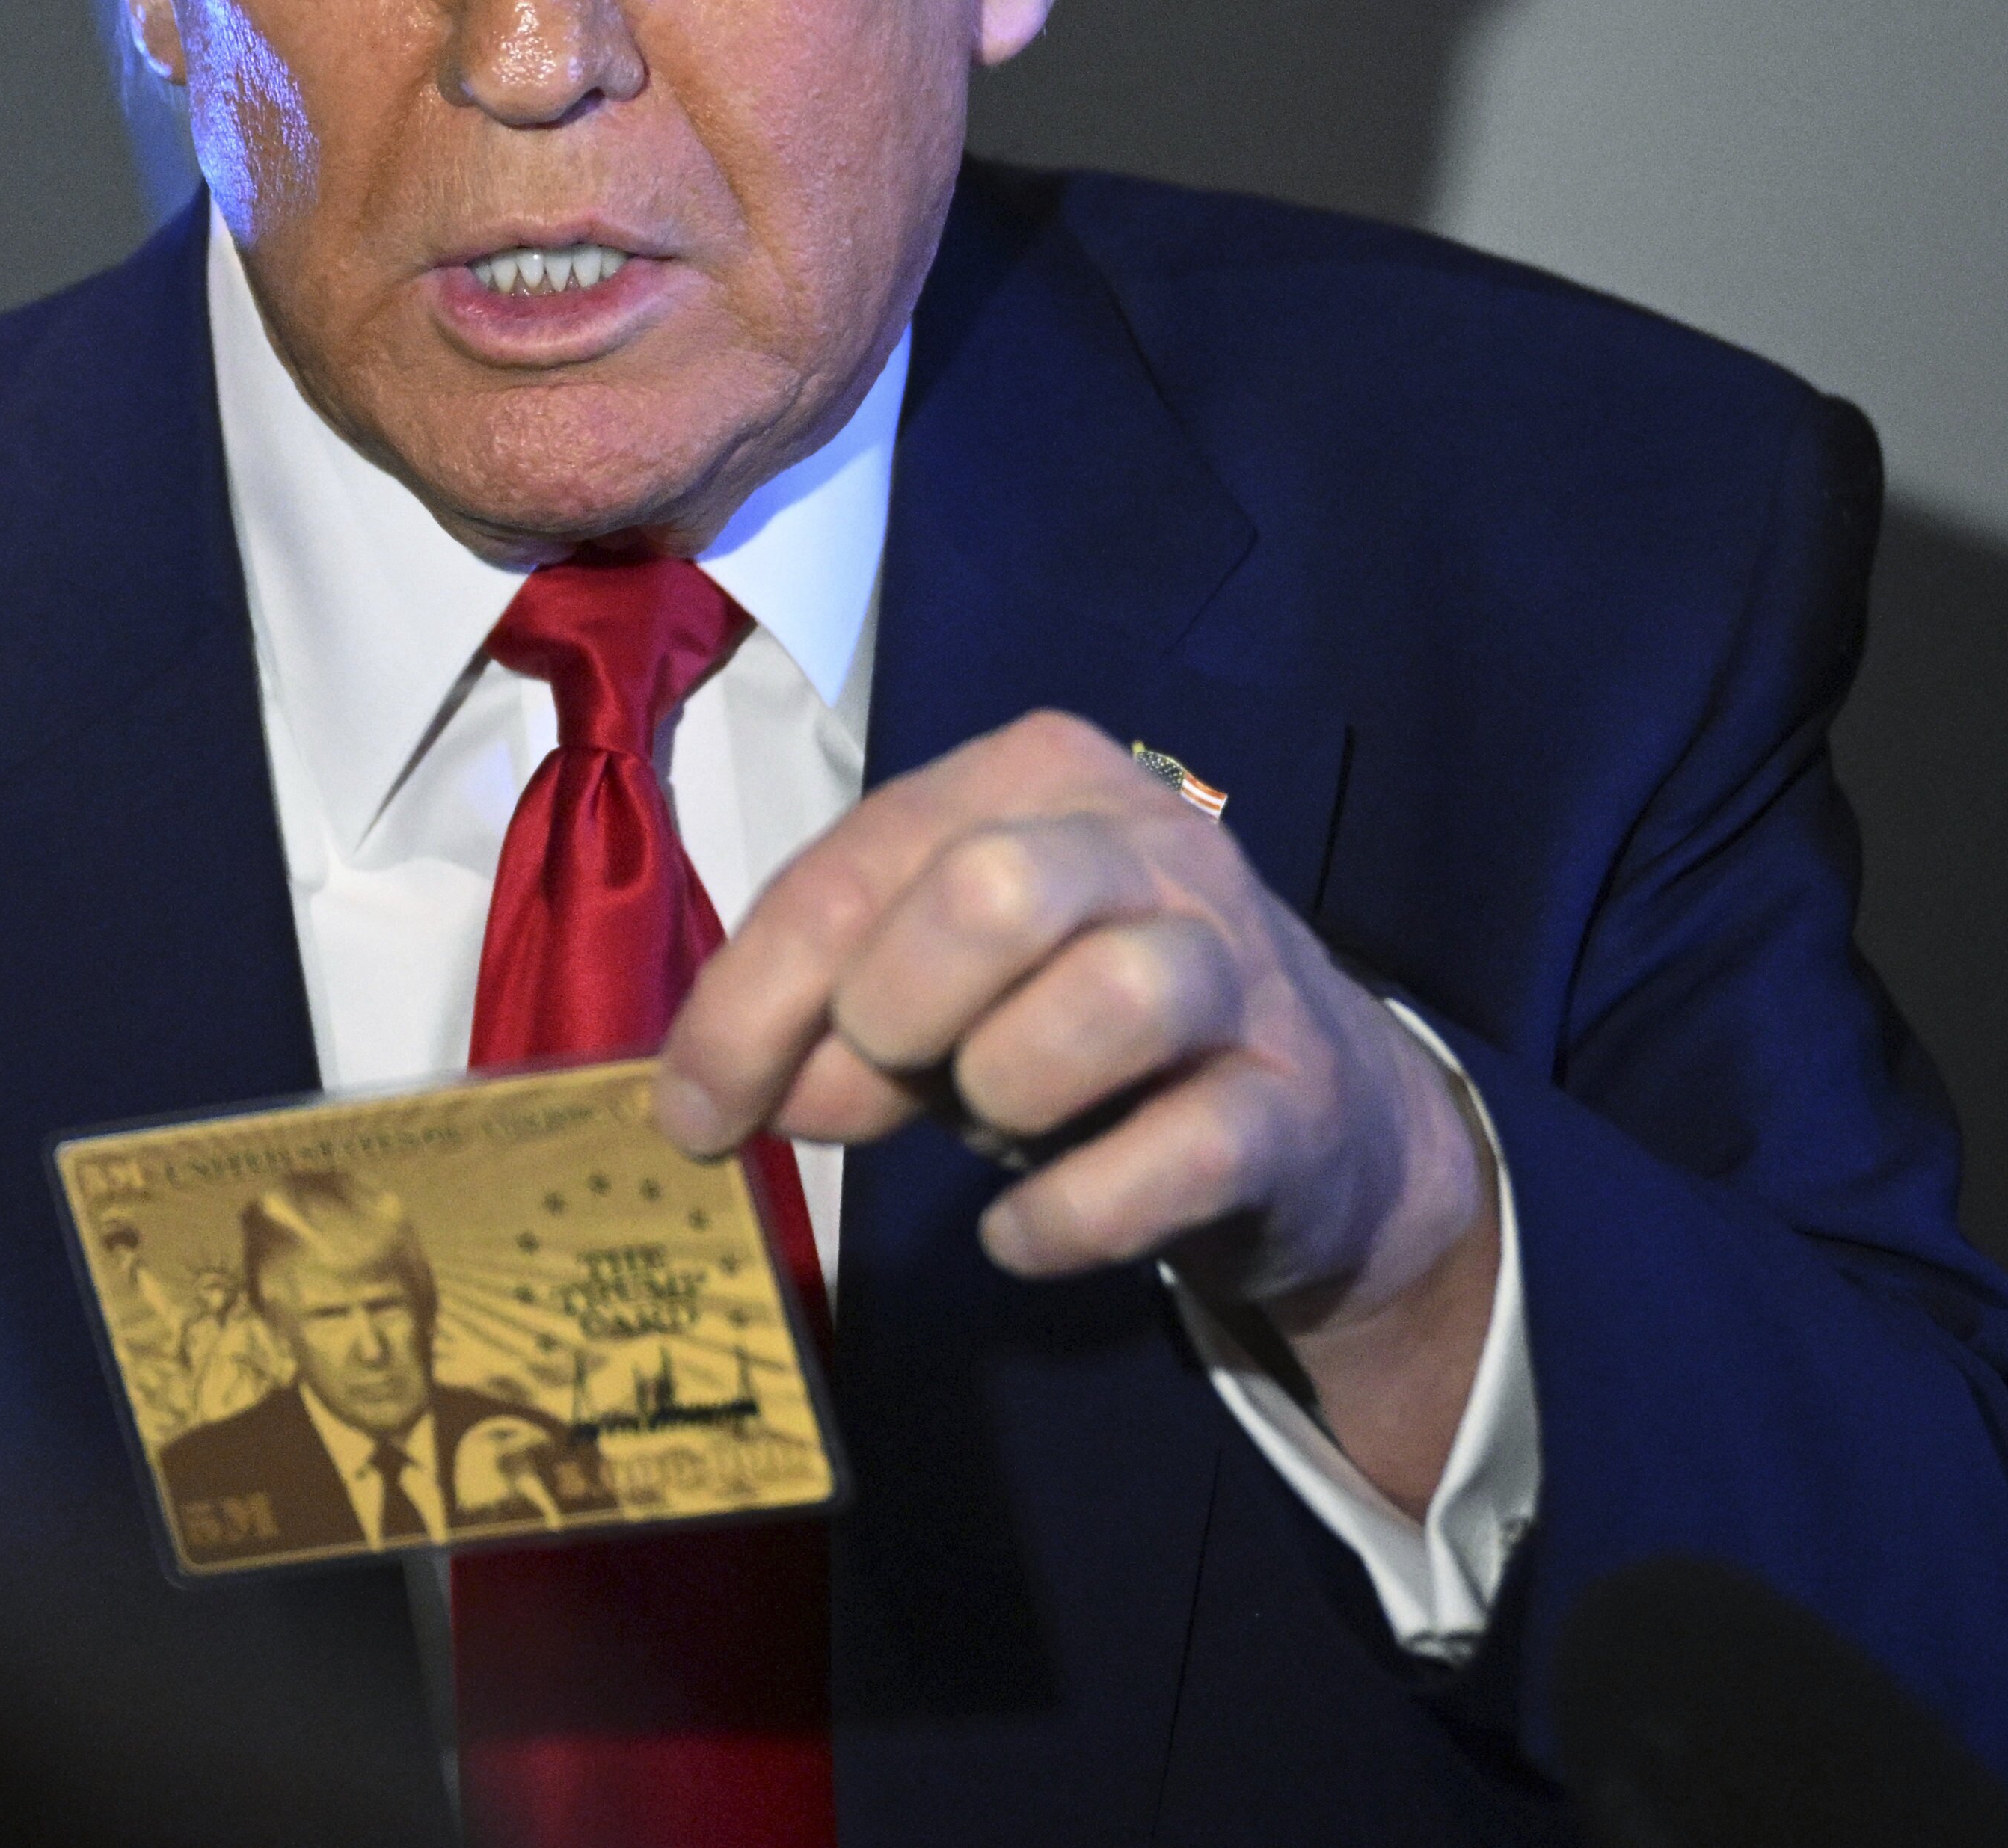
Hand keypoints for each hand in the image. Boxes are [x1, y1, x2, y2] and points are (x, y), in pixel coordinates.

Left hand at [652, 712, 1498, 1510]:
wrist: (1314, 1124)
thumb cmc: (1078, 1029)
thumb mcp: (939, 990)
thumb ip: (826, 1013)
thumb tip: (718, 1098)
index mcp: (1041, 777)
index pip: (867, 856)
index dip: (756, 994)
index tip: (693, 1111)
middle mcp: (1155, 844)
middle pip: (990, 890)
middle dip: (887, 1011)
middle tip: (862, 1097)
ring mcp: (1240, 969)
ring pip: (1111, 996)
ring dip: (1004, 1089)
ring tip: (986, 1126)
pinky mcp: (1296, 1103)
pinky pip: (1179, 1154)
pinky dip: (1071, 1211)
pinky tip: (1024, 1231)